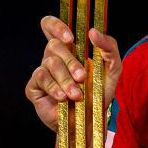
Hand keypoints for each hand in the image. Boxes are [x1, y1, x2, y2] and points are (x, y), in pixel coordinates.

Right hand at [24, 15, 122, 131]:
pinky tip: (63, 98)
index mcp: (68, 49)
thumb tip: (93, 32)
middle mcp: (53, 58)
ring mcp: (42, 72)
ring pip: (49, 63)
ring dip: (65, 80)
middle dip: (70, 62)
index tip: (69, 37)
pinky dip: (54, 88)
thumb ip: (109, 47)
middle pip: (53, 45)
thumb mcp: (113, 68)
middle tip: (82, 78)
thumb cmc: (99, 94)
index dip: (55, 26)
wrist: (90, 122)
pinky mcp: (34, 88)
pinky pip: (40, 78)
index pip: (51, 26)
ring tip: (77, 95)